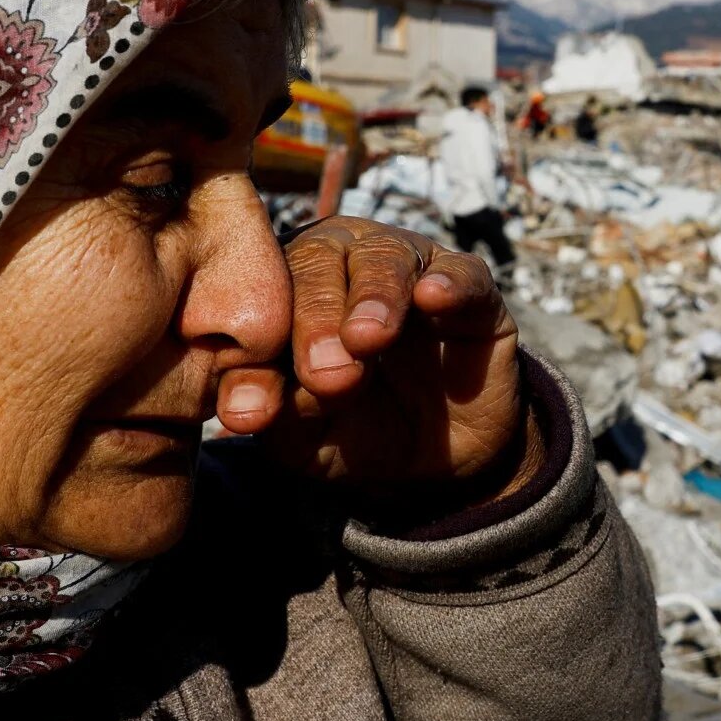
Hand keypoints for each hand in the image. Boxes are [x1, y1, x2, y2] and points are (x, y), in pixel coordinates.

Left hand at [214, 217, 533, 504]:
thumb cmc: (351, 432)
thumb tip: (249, 410)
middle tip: (321, 374)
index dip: (251, 349)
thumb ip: (276, 416)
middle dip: (315, 319)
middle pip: (317, 262)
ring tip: (367, 340)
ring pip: (383, 258)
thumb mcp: (302, 439)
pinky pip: (462, 273)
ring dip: (373, 296)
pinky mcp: (472, 291)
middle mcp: (341, 261)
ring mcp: (409, 268)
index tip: (252, 410)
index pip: (256, 296)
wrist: (437, 462)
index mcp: (284, 288)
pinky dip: (449, 282)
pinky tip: (433, 296)